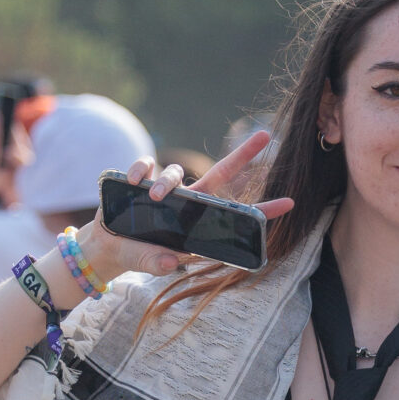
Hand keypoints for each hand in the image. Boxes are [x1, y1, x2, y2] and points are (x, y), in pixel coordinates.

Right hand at [69, 132, 295, 286]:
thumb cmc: (136, 255)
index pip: (234, 215)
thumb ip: (157, 263)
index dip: (262, 210)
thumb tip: (169, 261)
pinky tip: (133, 182)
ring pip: (176, 171)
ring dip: (166, 181)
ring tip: (152, 196)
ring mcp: (165, 189)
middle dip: (243, 154)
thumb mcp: (147, 262)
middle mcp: (188, 202)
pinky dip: (141, 170)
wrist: (108, 246)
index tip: (290, 202)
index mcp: (196, 223)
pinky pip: (146, 165)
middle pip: (220, 173)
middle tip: (265, 135)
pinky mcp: (141, 180)